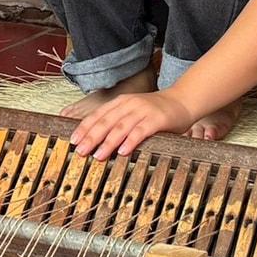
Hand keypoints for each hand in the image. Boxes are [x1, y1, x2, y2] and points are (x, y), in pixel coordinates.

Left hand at [71, 90, 191, 159]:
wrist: (183, 101)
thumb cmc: (156, 111)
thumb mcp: (133, 112)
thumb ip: (118, 122)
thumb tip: (96, 140)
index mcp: (120, 102)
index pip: (98, 115)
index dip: (84, 128)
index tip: (73, 140)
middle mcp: (129, 104)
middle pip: (105, 121)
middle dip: (91, 137)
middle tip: (80, 151)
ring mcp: (143, 111)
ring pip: (120, 127)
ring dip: (107, 142)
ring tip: (98, 155)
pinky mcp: (156, 119)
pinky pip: (140, 131)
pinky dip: (130, 141)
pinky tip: (122, 151)